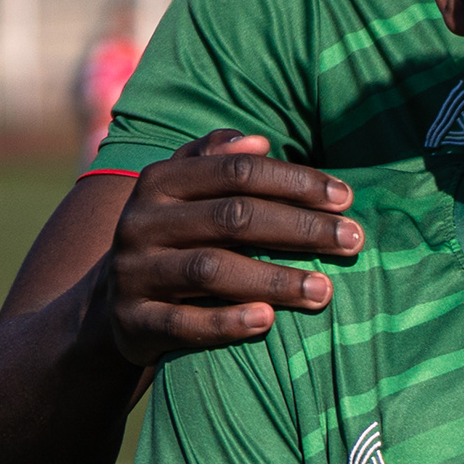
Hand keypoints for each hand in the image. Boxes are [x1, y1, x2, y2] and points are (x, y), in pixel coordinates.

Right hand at [92, 132, 364, 367]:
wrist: (110, 306)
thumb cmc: (174, 239)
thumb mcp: (184, 193)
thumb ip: (215, 160)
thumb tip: (258, 139)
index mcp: (160, 182)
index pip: (237, 172)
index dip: (295, 182)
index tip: (346, 198)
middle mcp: (141, 222)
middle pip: (232, 218)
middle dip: (300, 228)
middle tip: (353, 241)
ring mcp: (133, 273)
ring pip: (210, 270)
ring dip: (273, 279)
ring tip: (325, 290)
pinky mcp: (132, 323)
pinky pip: (182, 323)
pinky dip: (226, 323)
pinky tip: (268, 321)